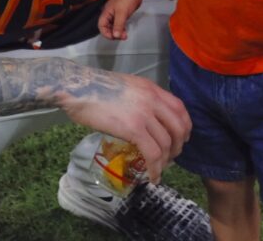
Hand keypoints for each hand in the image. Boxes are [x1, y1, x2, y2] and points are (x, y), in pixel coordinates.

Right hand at [55, 64, 190, 182]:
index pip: (179, 108)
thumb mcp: (126, 87)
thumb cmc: (94, 87)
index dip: (184, 127)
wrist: (78, 88)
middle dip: (178, 146)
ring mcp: (144, 114)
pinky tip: (153, 176)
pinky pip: (153, 153)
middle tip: (171, 157)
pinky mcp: (133, 128)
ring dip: (166, 160)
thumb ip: (140, 99)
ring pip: (166, 143)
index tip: (180, 139)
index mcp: (151, 88)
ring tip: (159, 169)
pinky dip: (156, 168)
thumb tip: (144, 117)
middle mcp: (152, 100)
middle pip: (178, 127)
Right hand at [98, 0, 143, 39]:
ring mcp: (115, 15)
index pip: (101, 26)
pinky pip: (119, 24)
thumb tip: (115, 35)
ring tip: (124, 35)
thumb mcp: (122, 13)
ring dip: (118, 32)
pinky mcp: (121, 15)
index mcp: (106, 13)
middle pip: (107, 28)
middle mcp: (109, 14)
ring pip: (113, 27)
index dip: (106, 33)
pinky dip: (121, 29)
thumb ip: (118, 25)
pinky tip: (125, 31)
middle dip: (113, 34)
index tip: (113, 37)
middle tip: (121, 37)